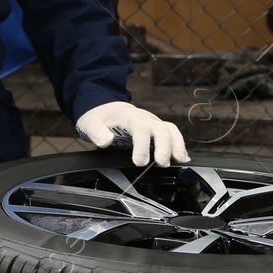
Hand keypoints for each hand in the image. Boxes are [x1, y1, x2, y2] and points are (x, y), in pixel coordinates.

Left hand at [75, 101, 189, 166]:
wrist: (106, 108)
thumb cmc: (98, 117)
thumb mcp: (90, 123)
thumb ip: (96, 132)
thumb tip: (106, 141)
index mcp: (127, 117)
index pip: (139, 128)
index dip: (142, 145)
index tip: (139, 162)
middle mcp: (143, 118)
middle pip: (160, 128)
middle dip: (164, 146)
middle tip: (162, 163)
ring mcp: (151, 121)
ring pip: (170, 129)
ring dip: (177, 144)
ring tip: (179, 160)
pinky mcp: (156, 127)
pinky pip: (172, 132)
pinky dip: (179, 144)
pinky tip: (182, 157)